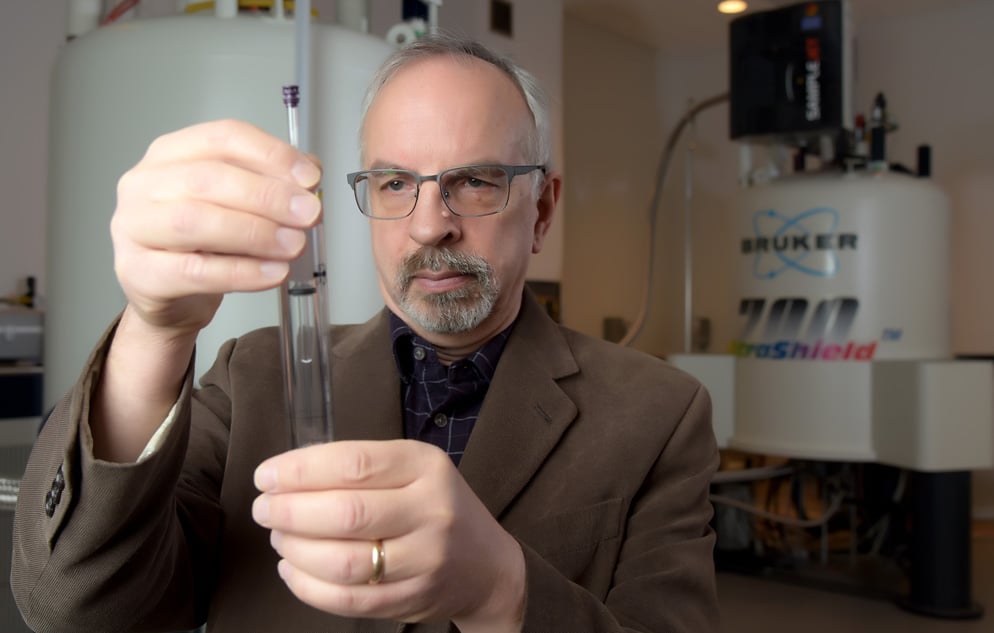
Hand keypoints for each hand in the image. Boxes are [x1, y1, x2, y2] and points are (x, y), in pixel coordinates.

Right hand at [110, 119, 321, 337]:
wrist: (172, 299)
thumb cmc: (204, 244)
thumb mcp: (238, 205)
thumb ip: (272, 183)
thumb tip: (311, 173)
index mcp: (170, 154)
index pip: (222, 138)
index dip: (271, 154)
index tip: (310, 178)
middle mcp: (144, 184)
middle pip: (209, 179)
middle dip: (268, 196)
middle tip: (309, 214)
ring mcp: (134, 228)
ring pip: (196, 223)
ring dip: (255, 233)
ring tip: (294, 245)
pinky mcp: (140, 273)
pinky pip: (195, 271)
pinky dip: (242, 273)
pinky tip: (274, 272)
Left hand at [252, 440, 525, 630]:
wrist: (487, 565)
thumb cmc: (436, 506)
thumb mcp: (414, 469)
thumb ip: (363, 467)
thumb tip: (288, 475)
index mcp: (426, 466)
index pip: (355, 463)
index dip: (300, 471)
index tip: (265, 476)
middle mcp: (431, 510)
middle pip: (347, 513)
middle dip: (290, 512)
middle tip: (264, 510)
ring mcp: (425, 560)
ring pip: (344, 562)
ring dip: (296, 550)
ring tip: (279, 538)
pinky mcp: (413, 599)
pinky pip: (349, 600)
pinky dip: (308, 587)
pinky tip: (292, 570)